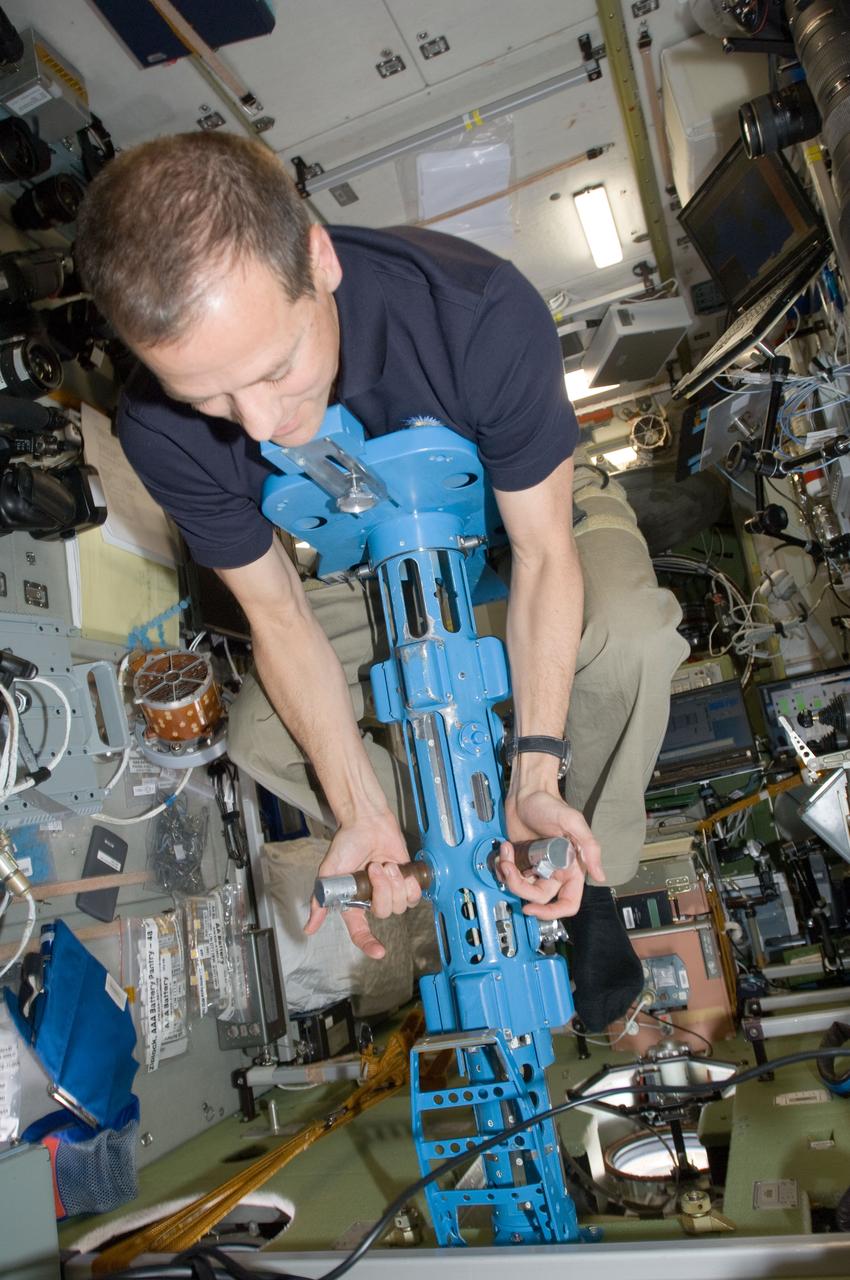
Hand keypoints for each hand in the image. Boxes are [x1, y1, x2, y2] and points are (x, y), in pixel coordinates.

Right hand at [303, 809, 420, 958]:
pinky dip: (410, 883)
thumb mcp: (328, 872)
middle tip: (374, 868)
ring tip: (385, 864)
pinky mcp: (405, 880)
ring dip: (394, 882)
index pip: (360, 932)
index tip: (379, 952)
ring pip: (400, 905)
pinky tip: (400, 870)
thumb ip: (321, 901)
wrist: (366, 822)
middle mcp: (371, 900)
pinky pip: (414, 896)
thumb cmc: (346, 844)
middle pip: (384, 912)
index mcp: (353, 902)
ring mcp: (390, 891)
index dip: (369, 944)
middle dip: (382, 890)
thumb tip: (309, 929)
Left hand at [500, 789, 603, 919]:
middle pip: (539, 898)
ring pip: (523, 888)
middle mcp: (555, 870)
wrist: (526, 792)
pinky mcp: (522, 860)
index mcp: (572, 867)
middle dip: (520, 886)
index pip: (569, 902)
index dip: (553, 912)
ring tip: (506, 855)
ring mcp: (537, 866)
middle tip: (511, 870)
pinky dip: (503, 869)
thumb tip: (600, 875)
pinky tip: (504, 852)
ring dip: (509, 875)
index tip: (533, 909)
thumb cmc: (549, 803)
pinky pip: (511, 877)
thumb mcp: (572, 821)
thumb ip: (589, 847)